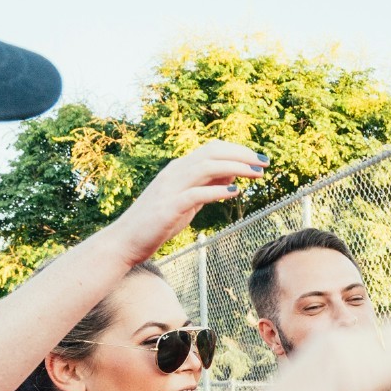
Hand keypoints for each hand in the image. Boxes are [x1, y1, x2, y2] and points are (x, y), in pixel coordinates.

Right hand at [110, 141, 268, 261]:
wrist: (125, 241)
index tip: (259, 159)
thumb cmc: (157, 223)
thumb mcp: (186, 202)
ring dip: (236, 167)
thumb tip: (232, 175)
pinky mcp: (168, 207)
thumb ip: (205, 187)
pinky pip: (197, 193)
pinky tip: (235, 192)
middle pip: (212, 152)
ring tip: (257, 174)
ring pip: (206, 167)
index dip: (238, 151)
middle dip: (242, 155)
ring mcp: (170, 188)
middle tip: (265, 163)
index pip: (212, 149)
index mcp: (178, 169)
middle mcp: (174, 173)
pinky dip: (218, 190)